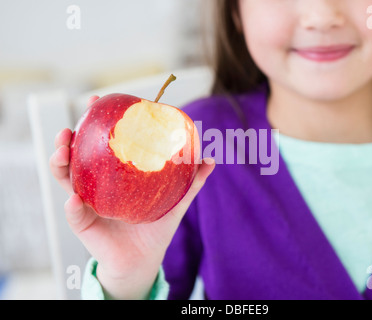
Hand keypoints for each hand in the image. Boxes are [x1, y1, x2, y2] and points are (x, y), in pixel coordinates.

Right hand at [49, 96, 214, 298]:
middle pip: (75, 156)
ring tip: (63, 152)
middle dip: (67, 139)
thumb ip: (191, 182)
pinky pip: (73, 213)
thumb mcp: (174, 201)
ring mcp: (85, 201)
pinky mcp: (81, 223)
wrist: (143, 258)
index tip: (96, 101)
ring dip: (59, 163)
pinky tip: (74, 198)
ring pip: (65, 178)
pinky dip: (71, 206)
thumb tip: (210, 159)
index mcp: (113, 174)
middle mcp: (94, 184)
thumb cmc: (156, 226)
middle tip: (69, 129)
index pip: (100, 143)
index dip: (95, 122)